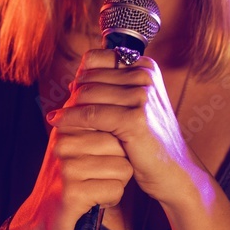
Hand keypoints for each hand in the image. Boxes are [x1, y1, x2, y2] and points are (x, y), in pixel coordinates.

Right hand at [10, 69, 133, 229]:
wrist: (44, 219)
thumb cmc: (70, 178)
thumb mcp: (77, 142)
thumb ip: (91, 116)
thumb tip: (111, 81)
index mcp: (68, 124)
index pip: (112, 118)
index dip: (120, 138)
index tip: (111, 152)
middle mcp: (64, 140)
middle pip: (122, 143)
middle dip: (122, 162)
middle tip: (101, 174)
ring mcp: (66, 165)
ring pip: (123, 167)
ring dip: (117, 182)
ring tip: (97, 185)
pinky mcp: (72, 192)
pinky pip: (116, 190)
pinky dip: (112, 199)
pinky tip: (95, 200)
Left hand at [48, 49, 194, 207]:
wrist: (172, 171)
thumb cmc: (148, 140)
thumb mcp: (133, 106)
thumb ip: (111, 88)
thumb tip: (74, 79)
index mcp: (145, 66)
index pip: (96, 59)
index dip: (81, 76)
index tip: (73, 93)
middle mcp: (145, 76)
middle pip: (90, 76)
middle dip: (73, 94)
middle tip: (63, 111)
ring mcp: (142, 96)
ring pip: (87, 94)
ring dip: (69, 107)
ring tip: (58, 119)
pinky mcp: (135, 118)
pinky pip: (91, 114)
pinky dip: (70, 118)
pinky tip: (56, 123)